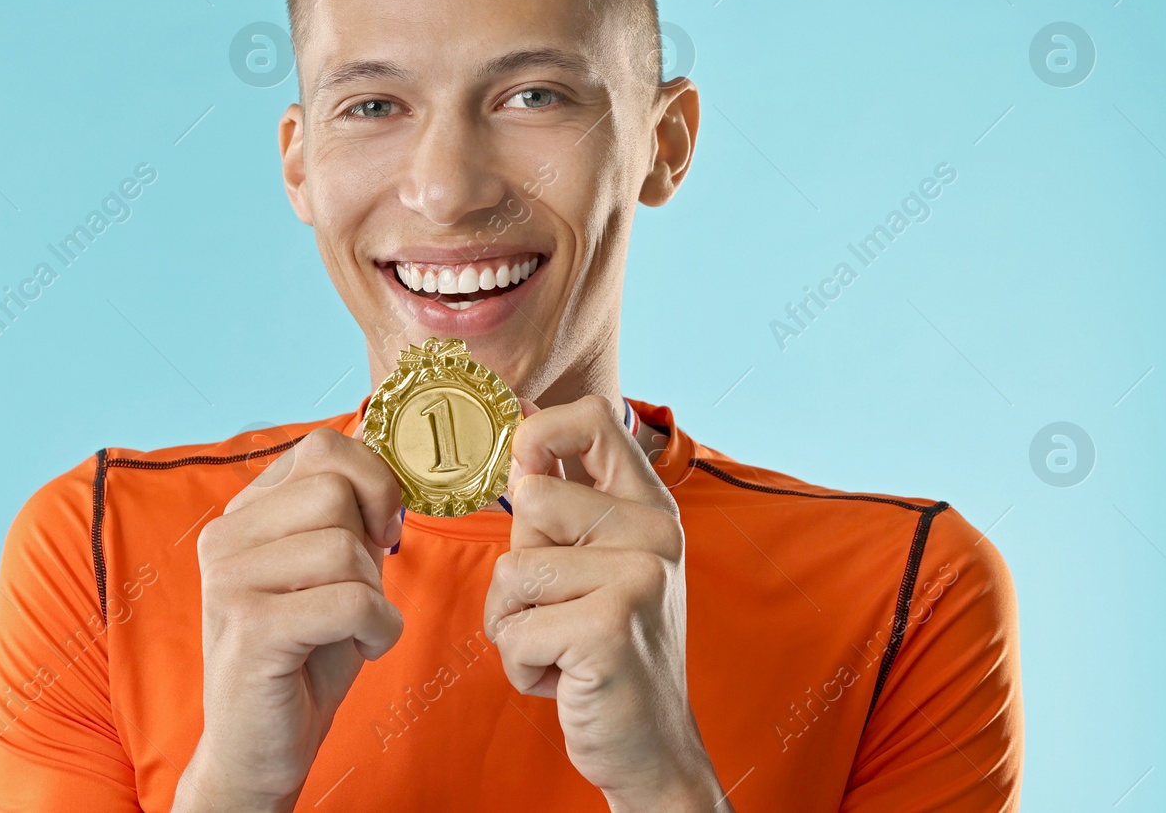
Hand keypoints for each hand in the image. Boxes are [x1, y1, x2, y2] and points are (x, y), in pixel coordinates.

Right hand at [174, 428, 404, 812]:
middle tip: (359, 592)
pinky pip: (350, 600)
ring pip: (345, 548)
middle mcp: (225, 535)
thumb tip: (389, 474)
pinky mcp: (249, 625)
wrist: (261, 747)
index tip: (381, 532)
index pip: (323, 446)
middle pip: (336, 491)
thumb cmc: (306, 655)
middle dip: (370, 547)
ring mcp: (229, 578)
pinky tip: (361, 648)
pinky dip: (378, 627)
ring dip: (375, 596)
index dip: (373, 481)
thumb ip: (350, 516)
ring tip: (352, 628)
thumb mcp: (333, 570)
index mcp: (245, 512)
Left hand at [484, 396, 725, 812]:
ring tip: (561, 647)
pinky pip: (514, 628)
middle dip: (519, 565)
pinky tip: (565, 678)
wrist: (652, 747)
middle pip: (532, 497)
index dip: (540, 433)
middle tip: (560, 607)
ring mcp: (637, 577)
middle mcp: (654, 532)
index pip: (594, 418)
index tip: (524, 475)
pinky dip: (521, 664)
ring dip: (514, 623)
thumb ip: (565, 503)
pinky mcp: (609, 627)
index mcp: (649, 507)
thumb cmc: (610, 651)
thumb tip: (519, 422)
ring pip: (512, 569)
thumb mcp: (599, 564)